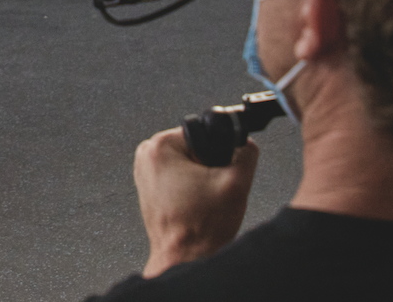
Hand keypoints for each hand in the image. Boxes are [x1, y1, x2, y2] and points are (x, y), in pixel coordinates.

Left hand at [133, 127, 258, 277]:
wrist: (185, 259)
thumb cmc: (200, 230)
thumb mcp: (236, 183)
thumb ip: (247, 152)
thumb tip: (247, 142)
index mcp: (160, 147)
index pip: (203, 133)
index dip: (218, 154)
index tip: (217, 175)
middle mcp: (146, 156)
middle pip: (195, 147)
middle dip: (209, 167)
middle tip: (210, 192)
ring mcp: (145, 172)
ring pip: (189, 162)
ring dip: (201, 179)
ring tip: (201, 201)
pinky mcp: (149, 187)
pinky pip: (179, 176)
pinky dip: (191, 188)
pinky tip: (194, 205)